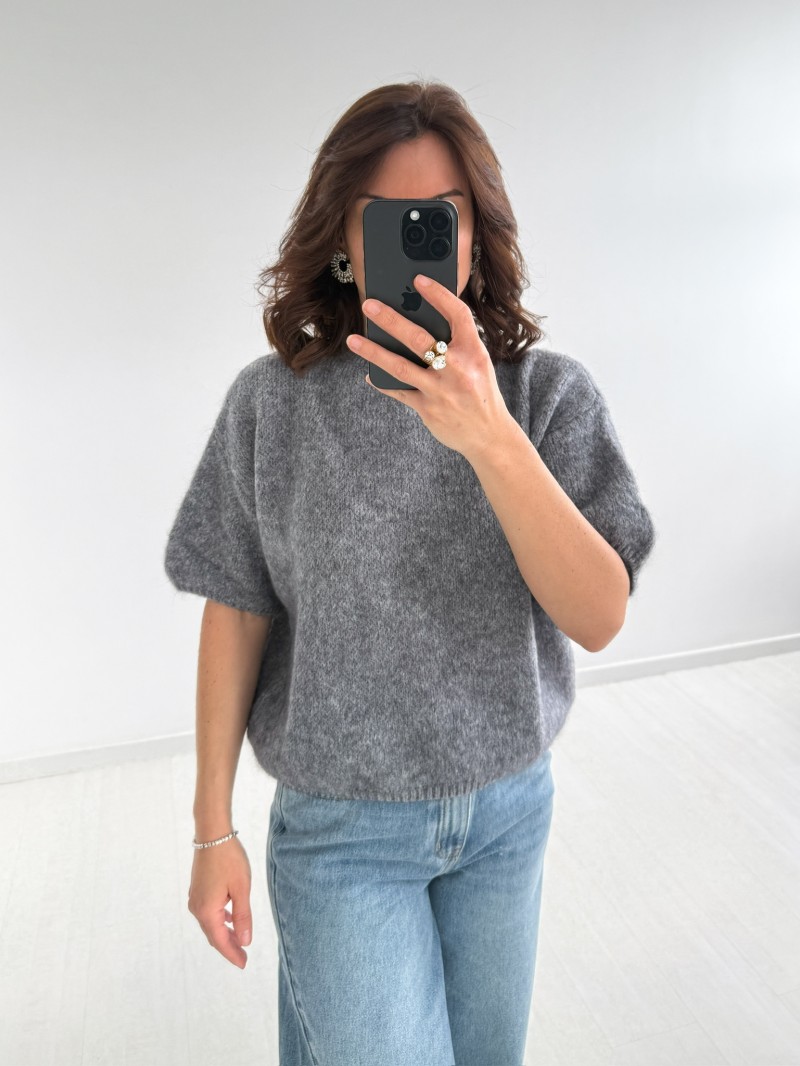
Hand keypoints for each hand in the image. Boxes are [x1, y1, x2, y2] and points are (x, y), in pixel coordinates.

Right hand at [188, 836, 252, 969]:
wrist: (212, 834)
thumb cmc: (229, 859)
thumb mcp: (241, 888)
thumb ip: (243, 916)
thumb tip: (244, 941)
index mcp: (207, 911)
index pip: (220, 941)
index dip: (232, 954)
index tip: (244, 964)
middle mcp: (197, 908)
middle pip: (213, 934)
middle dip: (229, 946)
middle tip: (244, 958)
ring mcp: (195, 898)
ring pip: (211, 924)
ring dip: (224, 933)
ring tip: (239, 941)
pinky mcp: (197, 890)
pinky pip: (209, 912)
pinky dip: (220, 920)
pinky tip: (230, 918)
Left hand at [346, 273, 513, 460]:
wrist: (489, 435)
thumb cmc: (479, 391)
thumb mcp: (478, 363)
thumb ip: (457, 343)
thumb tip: (419, 319)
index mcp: (474, 352)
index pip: (457, 315)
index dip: (438, 294)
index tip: (418, 280)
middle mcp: (457, 369)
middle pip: (419, 338)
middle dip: (390, 319)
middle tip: (368, 305)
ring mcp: (441, 390)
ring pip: (400, 366)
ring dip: (373, 352)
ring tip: (353, 340)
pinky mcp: (428, 409)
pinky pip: (399, 392)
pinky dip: (382, 382)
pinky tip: (369, 374)